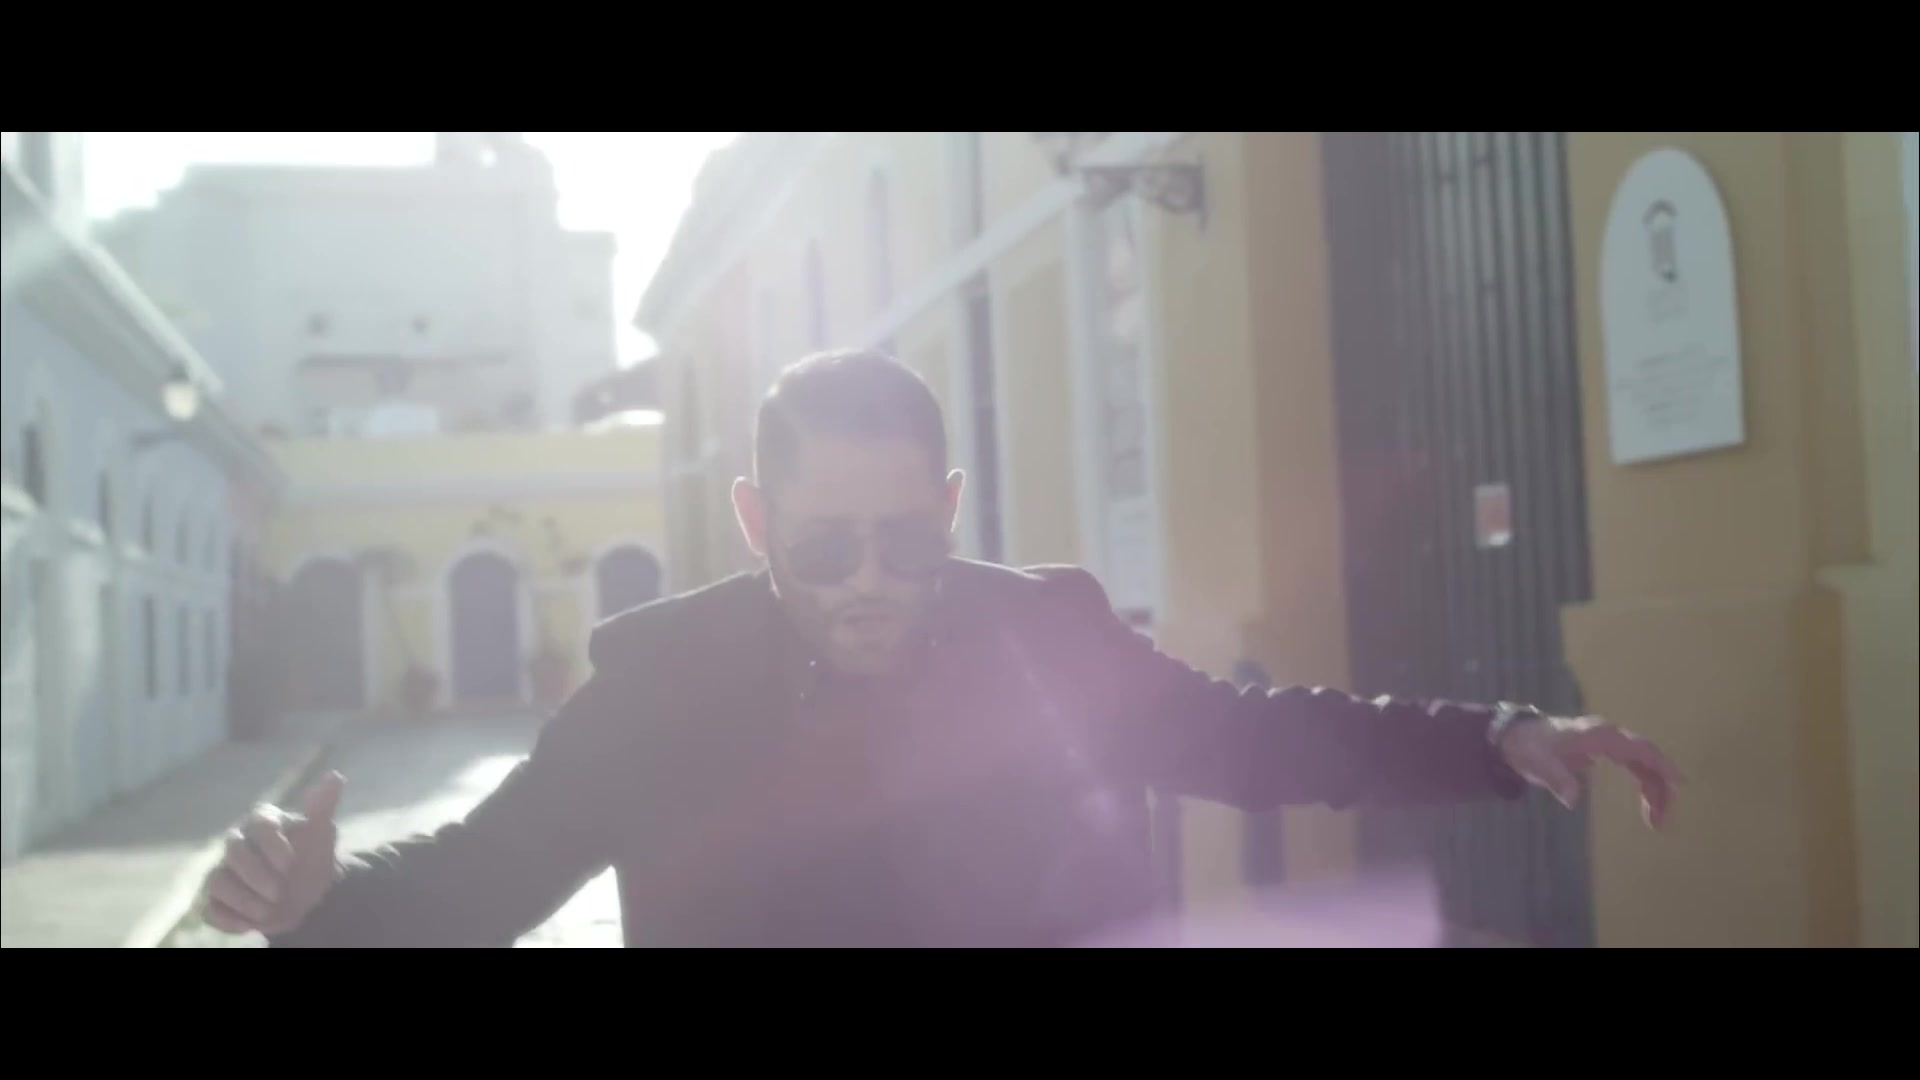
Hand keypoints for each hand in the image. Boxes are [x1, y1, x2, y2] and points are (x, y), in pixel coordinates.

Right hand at [200, 771, 345, 935]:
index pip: (259, 825)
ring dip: (245, 901)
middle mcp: (238, 843)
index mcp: (263, 822)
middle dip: (257, 875)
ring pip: (217, 882)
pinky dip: (227, 920)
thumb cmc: (311, 858)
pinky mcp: (217, 900)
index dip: (274, 846)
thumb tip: (335, 776)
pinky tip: (249, 926)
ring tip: (269, 911)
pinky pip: (209, 909)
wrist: (307, 896)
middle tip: (279, 891)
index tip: (291, 864)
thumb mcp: (322, 834)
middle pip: (233, 852)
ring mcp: (224, 871)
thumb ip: (323, 807)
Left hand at [1498, 716, 1680, 828]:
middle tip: (1662, 822)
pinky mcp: (1607, 753)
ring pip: (1644, 766)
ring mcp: (1610, 744)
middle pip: (1648, 759)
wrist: (1517, 736)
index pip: (1639, 749)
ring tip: (1658, 823)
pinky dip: (1645, 786)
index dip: (1661, 765)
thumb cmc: (1530, 747)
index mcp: (1600, 736)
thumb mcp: (1539, 764)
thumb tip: (1572, 799)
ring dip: (1655, 792)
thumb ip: (1556, 779)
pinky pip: (1635, 768)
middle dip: (1661, 788)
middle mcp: (1610, 737)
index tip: (1678, 783)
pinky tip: (1650, 808)